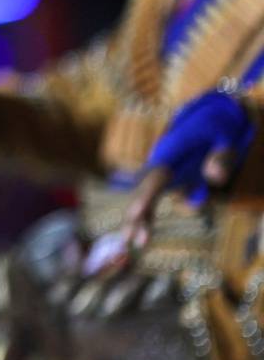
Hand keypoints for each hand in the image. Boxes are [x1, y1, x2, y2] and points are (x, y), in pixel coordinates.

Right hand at [122, 90, 254, 245]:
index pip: (157, 177)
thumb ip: (223, 156)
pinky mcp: (171, 179)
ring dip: (140, 219)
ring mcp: (166, 171)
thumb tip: (213, 179)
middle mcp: (163, 162)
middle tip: (131, 241)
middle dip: (138, 214)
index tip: (135, 214)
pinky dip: (147, 217)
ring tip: (135, 244)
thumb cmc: (221, 125)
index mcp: (173, 151)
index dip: (145, 196)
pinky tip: (142, 235)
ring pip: (148, 196)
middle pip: (146, 190)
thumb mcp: (228, 136)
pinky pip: (156, 199)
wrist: (214, 115)